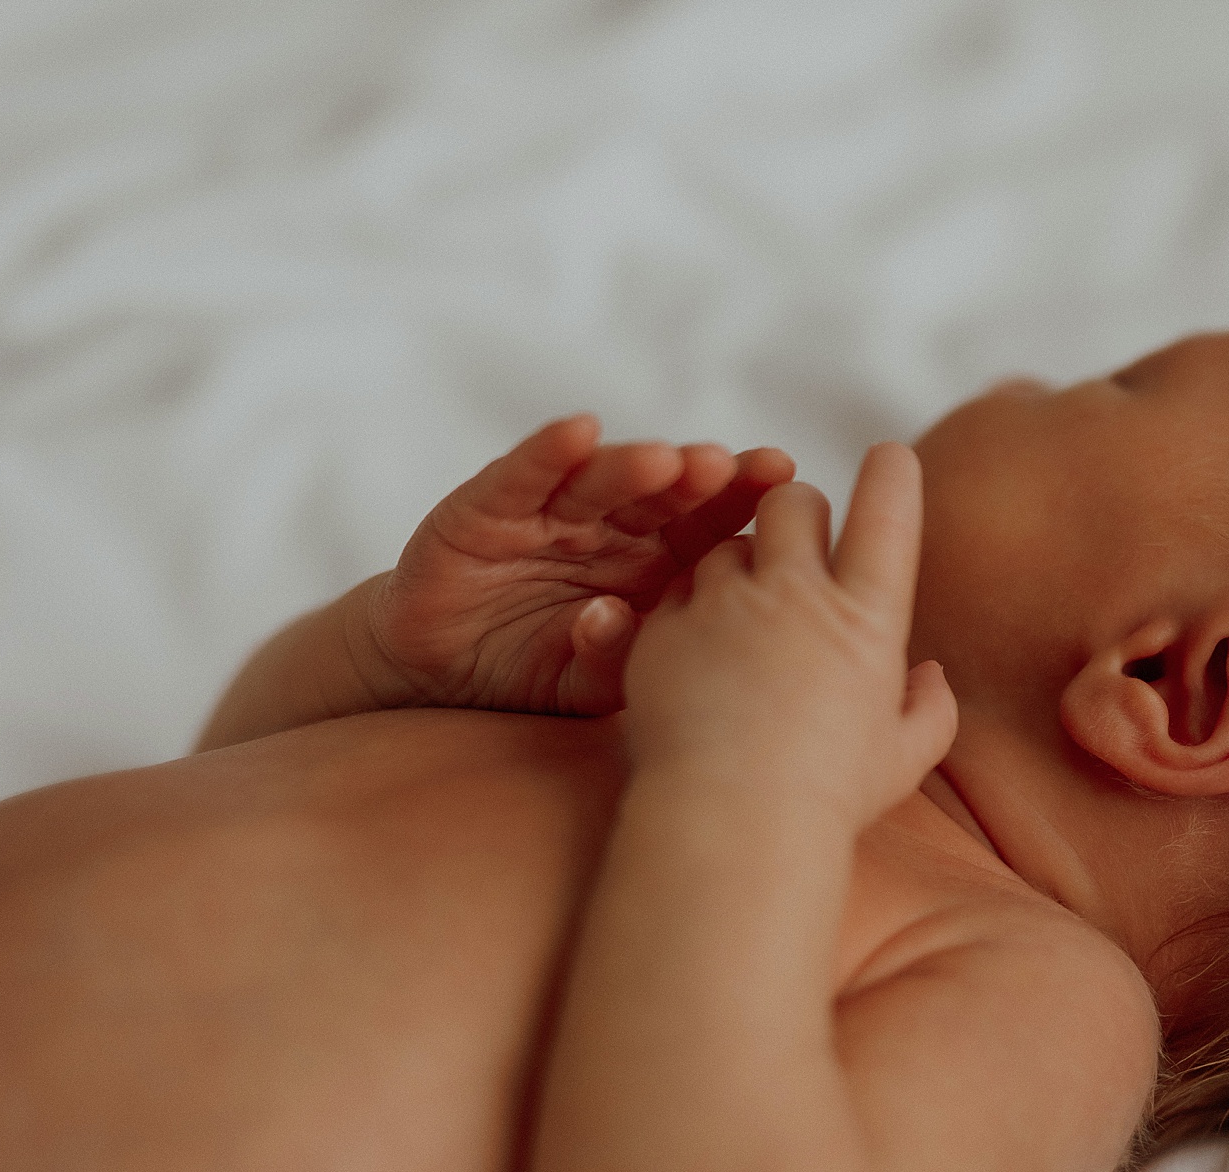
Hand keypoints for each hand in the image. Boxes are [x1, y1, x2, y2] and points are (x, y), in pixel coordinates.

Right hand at [359, 415, 795, 714]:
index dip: (742, 499)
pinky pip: (521, 477)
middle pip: (663, 494)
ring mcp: (549, 515)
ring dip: (632, 466)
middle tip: (733, 466)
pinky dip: (548, 454)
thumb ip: (624, 657)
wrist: (443, 679)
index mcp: (653, 564)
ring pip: (599, 482)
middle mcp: (610, 528)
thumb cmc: (539, 674)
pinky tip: (578, 432)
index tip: (785, 476)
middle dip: (698, 477)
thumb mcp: (595, 681)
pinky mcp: (484, 511)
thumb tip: (627, 622)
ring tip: (667, 461)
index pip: (707, 526)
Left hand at [622, 443, 956, 826]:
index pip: (888, 512)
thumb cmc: (826, 800)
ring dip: (739, 566)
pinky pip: (676, 593)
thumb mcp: (904, 759)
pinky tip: (699, 657)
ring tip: (743, 620)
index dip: (892, 473)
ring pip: (727, 543)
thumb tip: (930, 675)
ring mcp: (723, 605)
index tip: (891, 459)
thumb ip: (930, 709)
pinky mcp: (663, 628)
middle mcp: (795, 593)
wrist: (731, 826)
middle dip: (796, 510)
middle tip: (798, 547)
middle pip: (793, 500)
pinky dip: (690, 611)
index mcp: (866, 618)